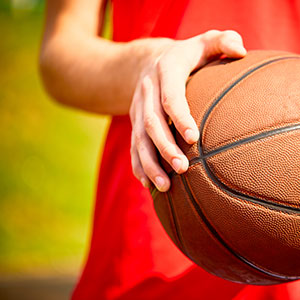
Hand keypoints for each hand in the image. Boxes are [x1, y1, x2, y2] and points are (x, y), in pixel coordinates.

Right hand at [129, 30, 245, 191]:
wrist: (147, 61)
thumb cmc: (184, 56)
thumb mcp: (203, 41)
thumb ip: (223, 40)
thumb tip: (241, 51)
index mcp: (165, 71)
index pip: (170, 96)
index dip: (180, 116)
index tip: (194, 138)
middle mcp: (147, 91)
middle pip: (152, 123)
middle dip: (165, 148)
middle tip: (182, 169)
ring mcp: (137, 108)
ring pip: (139, 139)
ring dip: (150, 164)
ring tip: (165, 186)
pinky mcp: (133, 121)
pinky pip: (133, 145)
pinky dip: (138, 165)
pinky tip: (147, 184)